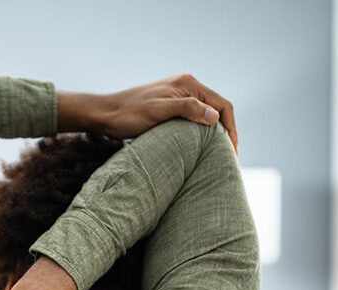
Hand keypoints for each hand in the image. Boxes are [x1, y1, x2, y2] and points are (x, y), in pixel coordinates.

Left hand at [58, 73, 237, 155]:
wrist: (105, 114)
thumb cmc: (128, 114)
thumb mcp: (158, 112)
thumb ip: (187, 109)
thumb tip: (215, 117)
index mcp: (188, 84)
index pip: (223, 105)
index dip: (232, 129)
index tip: (233, 152)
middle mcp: (187, 86)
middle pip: (218, 110)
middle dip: (227, 132)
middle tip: (230, 158)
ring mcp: (179, 95)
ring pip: (207, 115)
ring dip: (215, 134)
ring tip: (219, 156)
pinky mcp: (171, 106)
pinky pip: (194, 118)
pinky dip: (202, 132)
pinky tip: (202, 148)